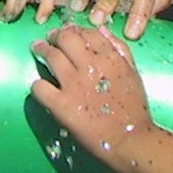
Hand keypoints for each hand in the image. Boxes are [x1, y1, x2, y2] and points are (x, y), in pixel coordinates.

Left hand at [30, 24, 158, 163]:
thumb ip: (119, 49)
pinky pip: (40, 87)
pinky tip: (41, 85)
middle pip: (65, 38)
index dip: (74, 30)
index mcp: (111, 58)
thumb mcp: (133, 73)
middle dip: (55, 36)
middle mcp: (91, 67)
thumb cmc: (135, 110)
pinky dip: (37, 84)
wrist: (132, 142)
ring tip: (37, 50)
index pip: (87, 33)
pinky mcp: (61, 106)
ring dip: (42, 50)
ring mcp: (74, 85)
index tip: (68, 33)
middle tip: (48, 39)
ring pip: (50, 56)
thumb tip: (100, 29)